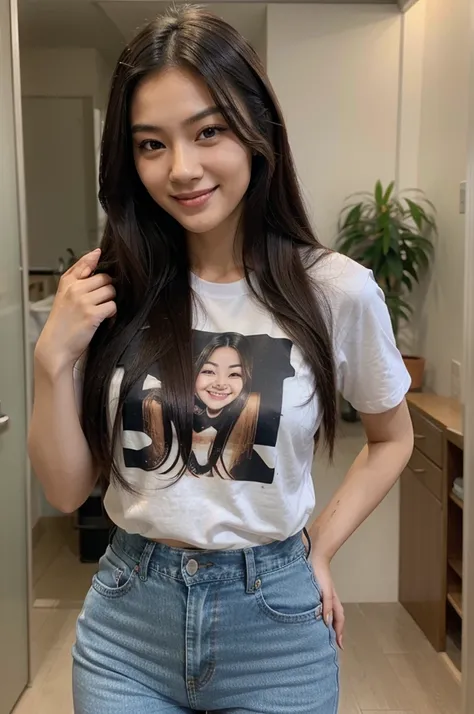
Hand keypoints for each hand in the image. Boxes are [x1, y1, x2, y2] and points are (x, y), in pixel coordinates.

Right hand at [34, 249, 116, 373]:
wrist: (55, 347)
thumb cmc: (61, 323)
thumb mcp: (63, 296)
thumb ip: (78, 277)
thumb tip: (96, 254)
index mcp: (66, 283)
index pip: (85, 263)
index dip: (97, 261)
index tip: (100, 261)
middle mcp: (74, 289)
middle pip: (105, 278)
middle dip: (107, 288)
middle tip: (101, 300)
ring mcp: (83, 302)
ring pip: (110, 291)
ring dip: (110, 301)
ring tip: (102, 310)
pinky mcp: (92, 315)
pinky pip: (112, 306)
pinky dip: (112, 313)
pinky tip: (105, 319)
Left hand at [311, 554, 344, 649]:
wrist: (312, 558)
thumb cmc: (320, 575)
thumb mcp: (325, 592)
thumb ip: (327, 607)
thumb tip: (327, 623)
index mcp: (334, 602)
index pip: (339, 621)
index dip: (339, 633)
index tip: (339, 646)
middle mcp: (329, 601)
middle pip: (334, 619)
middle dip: (334, 631)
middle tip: (330, 644)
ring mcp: (322, 597)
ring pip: (326, 614)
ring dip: (325, 624)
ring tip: (320, 635)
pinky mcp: (315, 594)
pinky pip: (318, 608)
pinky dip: (317, 616)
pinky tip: (311, 619)